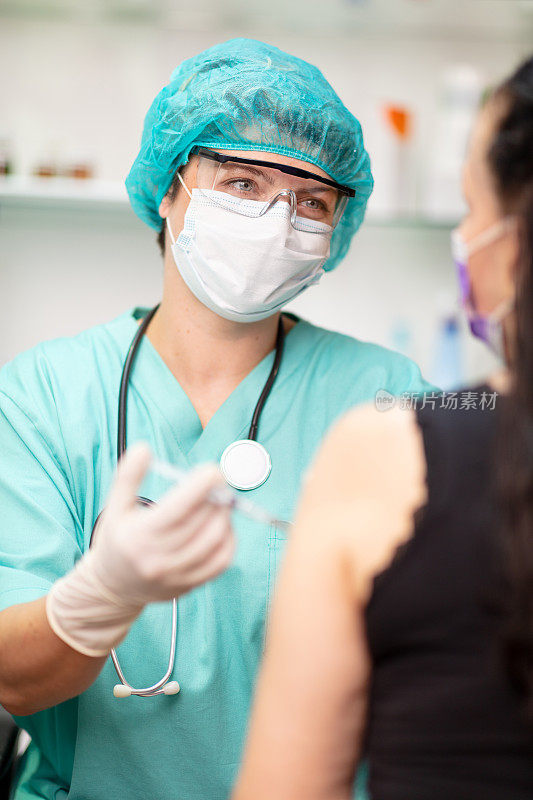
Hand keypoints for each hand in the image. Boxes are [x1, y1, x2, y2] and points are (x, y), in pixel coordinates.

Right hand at [90, 443, 235, 603]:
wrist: (113, 587)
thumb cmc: (117, 541)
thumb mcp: (115, 508)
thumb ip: (128, 476)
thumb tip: (144, 449)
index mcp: (140, 536)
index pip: (179, 507)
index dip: (201, 485)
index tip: (212, 470)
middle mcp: (159, 558)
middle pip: (201, 522)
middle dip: (217, 496)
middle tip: (219, 481)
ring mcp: (177, 574)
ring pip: (215, 540)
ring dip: (225, 515)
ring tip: (220, 500)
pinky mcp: (191, 584)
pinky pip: (221, 561)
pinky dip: (229, 539)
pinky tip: (222, 524)